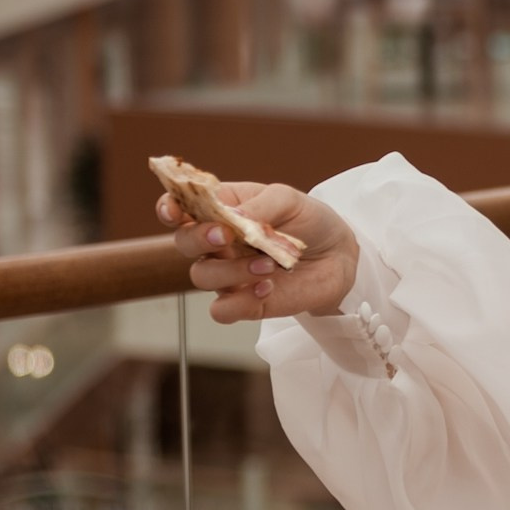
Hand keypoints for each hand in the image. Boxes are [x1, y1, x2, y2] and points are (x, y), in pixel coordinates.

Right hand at [161, 181, 358, 323]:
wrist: (340, 255)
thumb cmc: (309, 221)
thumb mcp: (289, 199)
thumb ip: (260, 204)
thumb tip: (234, 214)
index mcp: (221, 210)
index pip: (181, 209)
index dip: (169, 208)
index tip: (173, 210)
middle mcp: (218, 243)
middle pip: (184, 243)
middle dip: (198, 238)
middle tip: (227, 234)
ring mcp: (230, 274)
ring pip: (202, 276)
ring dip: (230, 270)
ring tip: (268, 263)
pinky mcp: (246, 302)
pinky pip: (222, 310)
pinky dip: (239, 301)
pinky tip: (267, 287)